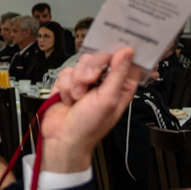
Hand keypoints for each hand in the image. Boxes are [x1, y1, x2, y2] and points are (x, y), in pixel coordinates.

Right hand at [39, 47, 137, 174]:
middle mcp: (104, 81)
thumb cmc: (90, 127)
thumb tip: (127, 52)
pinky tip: (69, 99)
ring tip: (77, 98)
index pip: (126, 59)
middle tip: (89, 81)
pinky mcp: (69, 83)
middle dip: (91, 68)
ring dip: (76, 81)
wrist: (63, 138)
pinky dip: (65, 87)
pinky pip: (66, 72)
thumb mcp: (109, 99)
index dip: (121, 52)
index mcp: (121, 85)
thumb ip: (118, 73)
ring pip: (81, 63)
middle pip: (101, 56)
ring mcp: (86, 81)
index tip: (114, 51)